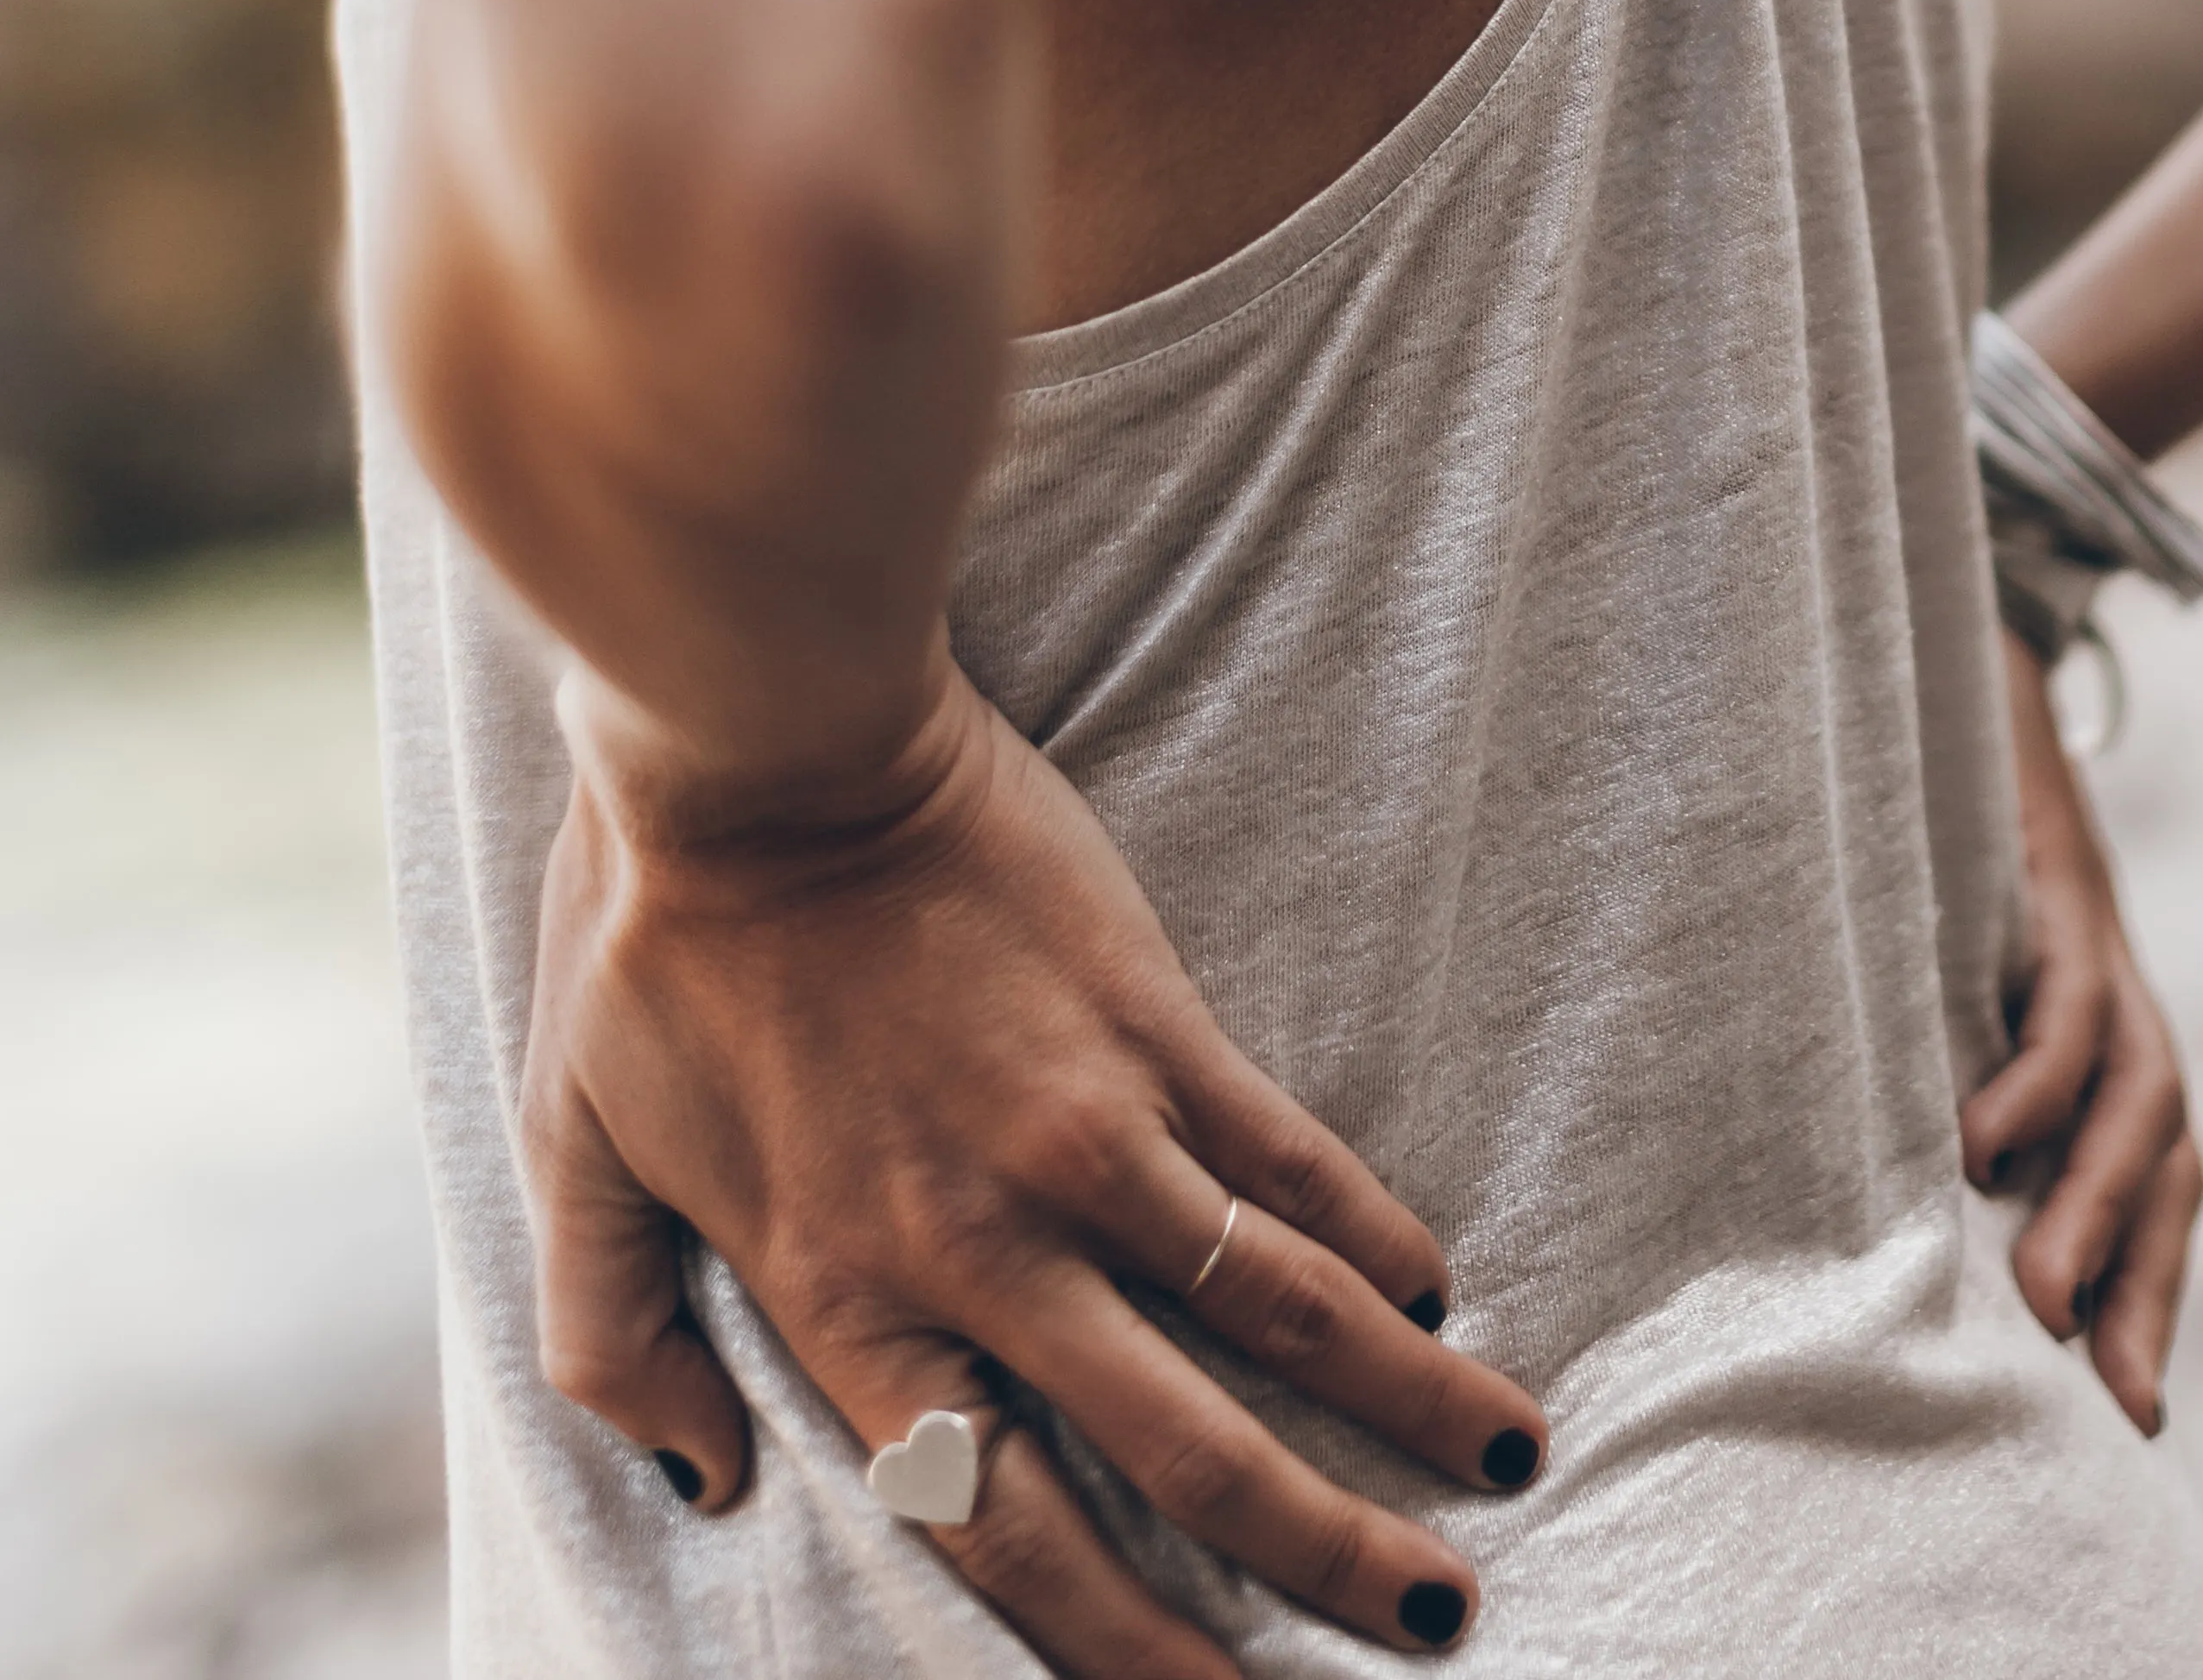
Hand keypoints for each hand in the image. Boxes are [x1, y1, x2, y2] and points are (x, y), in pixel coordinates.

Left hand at [523, 660, 1544, 1673]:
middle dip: (1321, 1555)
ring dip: (1402, 1401)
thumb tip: (696, 1484)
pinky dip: (1368, 1230)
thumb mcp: (568, 1156)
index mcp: (846, 1303)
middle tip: (1431, 1629)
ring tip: (1506, 1460)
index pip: (1001, 1531)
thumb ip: (615, 1341)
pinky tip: (1433, 1286)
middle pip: (1184, 1450)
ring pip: (1274, 1307)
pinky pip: (1283, 1155)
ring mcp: (1081, 1130)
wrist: (764, 741)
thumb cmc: (652, 941)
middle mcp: (983, 1247)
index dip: (1118, 1646)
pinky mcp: (1146, 1019)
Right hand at [1959, 628, 2202, 1436]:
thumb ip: (1937, 1069)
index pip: (2162, 1182)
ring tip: (2042, 1303)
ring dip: (2095, 1203)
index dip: (2154, 1291)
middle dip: (2139, 1277)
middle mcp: (2122, 995)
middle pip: (2166, 1155)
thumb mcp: (1942, 971)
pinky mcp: (2057, 877)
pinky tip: (1985, 1143)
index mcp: (2106, 1028)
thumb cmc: (1934, 838)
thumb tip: (1872, 1201)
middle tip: (2103, 1397)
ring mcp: (2098, 937)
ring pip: (2135, 1090)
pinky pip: (2070, 991)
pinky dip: (2040, 1073)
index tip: (2137, 1419)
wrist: (1960, 663)